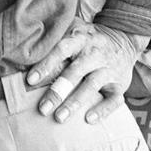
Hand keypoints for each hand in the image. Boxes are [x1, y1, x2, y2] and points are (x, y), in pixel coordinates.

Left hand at [25, 17, 148, 123]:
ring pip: (92, 86)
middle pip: (75, 72)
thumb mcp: (75, 30)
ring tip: (59, 117)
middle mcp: (94, 53)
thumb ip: (55, 39)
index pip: (61, 49)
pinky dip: (103, 110)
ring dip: (75, 102)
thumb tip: (26, 51)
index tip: (30, 80)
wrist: (124, 37)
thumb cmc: (89, 39)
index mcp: (80, 39)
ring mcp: (108, 69)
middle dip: (58, 91)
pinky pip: (114, 99)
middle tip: (42, 109)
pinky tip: (88, 120)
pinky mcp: (120, 84)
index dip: (46, 64)